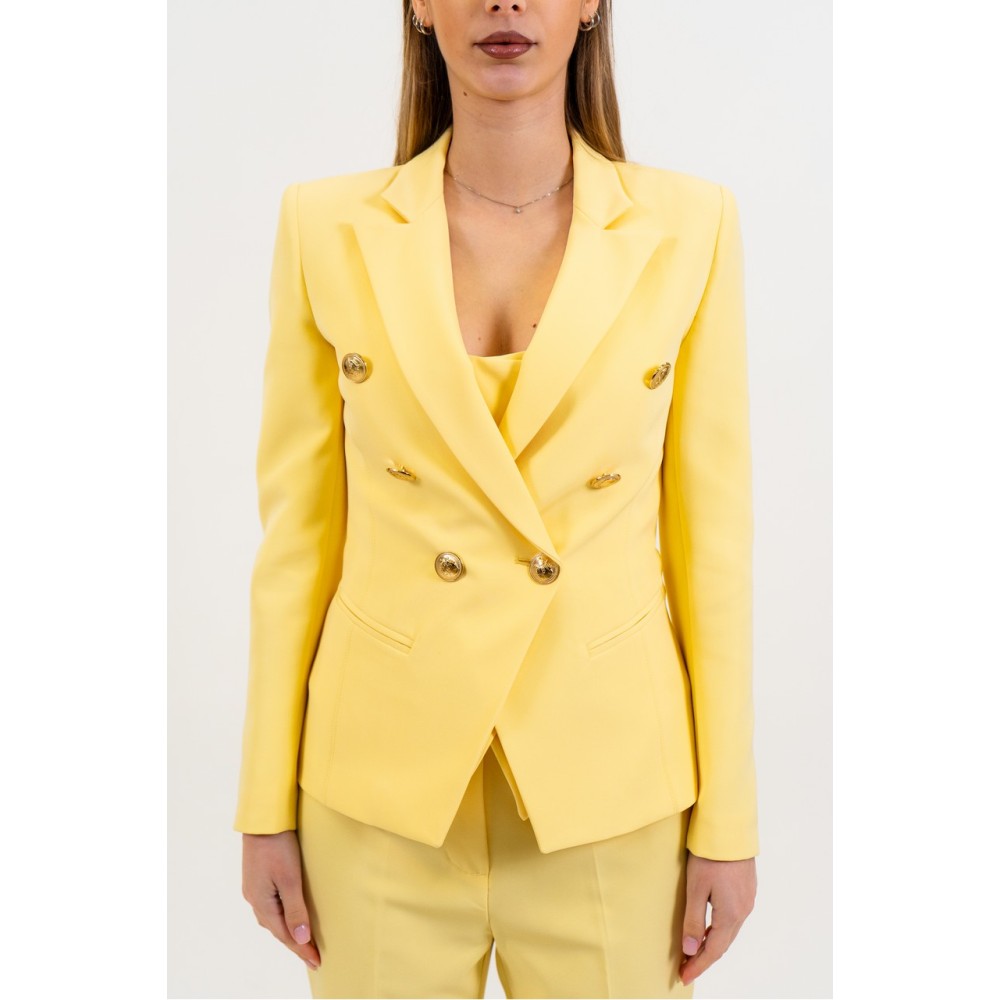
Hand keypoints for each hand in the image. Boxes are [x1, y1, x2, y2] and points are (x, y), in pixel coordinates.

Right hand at [242, 831, 320, 971]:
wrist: (263, 818)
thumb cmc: (278, 846)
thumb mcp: (290, 878)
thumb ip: (295, 909)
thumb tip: (300, 938)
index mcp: (262, 903)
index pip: (284, 935)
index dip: (301, 950)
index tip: (317, 962)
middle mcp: (254, 899)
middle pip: (277, 929)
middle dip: (295, 944)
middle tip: (312, 957)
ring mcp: (254, 888)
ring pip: (272, 918)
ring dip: (287, 930)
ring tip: (302, 940)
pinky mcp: (257, 877)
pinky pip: (270, 905)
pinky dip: (281, 916)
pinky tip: (287, 914)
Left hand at [679, 852, 755, 986]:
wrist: (729, 828)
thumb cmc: (710, 856)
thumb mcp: (696, 888)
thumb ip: (694, 921)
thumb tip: (691, 950)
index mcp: (731, 914)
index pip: (714, 950)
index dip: (698, 965)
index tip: (684, 977)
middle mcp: (744, 910)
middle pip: (723, 943)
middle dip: (704, 958)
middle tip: (686, 968)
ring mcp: (747, 899)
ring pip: (729, 931)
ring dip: (713, 944)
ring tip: (695, 952)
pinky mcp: (747, 888)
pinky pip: (733, 918)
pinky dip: (720, 929)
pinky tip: (710, 928)